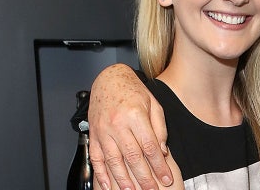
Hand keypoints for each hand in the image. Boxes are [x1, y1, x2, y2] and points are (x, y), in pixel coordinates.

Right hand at [88, 63, 171, 189]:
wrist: (109, 80)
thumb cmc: (134, 91)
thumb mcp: (154, 104)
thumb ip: (159, 128)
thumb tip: (163, 151)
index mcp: (135, 115)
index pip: (149, 146)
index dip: (158, 165)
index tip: (166, 178)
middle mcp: (117, 124)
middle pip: (132, 157)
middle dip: (144, 177)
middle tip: (152, 189)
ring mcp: (102, 131)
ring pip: (113, 160)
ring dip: (123, 179)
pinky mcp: (93, 135)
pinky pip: (96, 158)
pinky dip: (101, 174)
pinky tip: (107, 185)